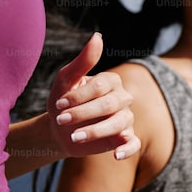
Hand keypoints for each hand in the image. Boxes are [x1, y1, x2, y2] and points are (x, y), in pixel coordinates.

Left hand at [46, 33, 139, 159]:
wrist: (58, 130)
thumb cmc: (63, 101)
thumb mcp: (66, 80)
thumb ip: (83, 61)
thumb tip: (98, 36)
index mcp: (111, 81)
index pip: (101, 86)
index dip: (80, 96)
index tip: (59, 105)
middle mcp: (122, 98)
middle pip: (111, 104)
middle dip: (84, 113)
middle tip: (61, 120)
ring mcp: (125, 118)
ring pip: (119, 123)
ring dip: (96, 131)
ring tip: (73, 138)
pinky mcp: (124, 138)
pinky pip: (133, 143)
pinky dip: (127, 149)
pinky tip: (115, 155)